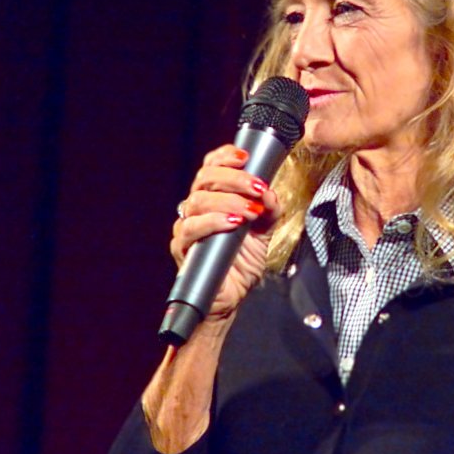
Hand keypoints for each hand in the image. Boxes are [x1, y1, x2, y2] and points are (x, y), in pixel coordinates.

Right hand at [169, 144, 280, 319]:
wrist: (231, 296)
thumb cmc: (241, 262)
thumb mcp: (264, 232)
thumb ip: (270, 211)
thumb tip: (271, 194)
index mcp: (214, 198)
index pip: (211, 167)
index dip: (225, 157)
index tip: (245, 157)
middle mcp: (197, 208)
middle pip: (204, 178)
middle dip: (234, 179)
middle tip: (257, 188)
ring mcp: (187, 226)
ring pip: (198, 200)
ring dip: (228, 201)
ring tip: (250, 211)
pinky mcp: (182, 247)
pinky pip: (191, 228)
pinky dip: (214, 222)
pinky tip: (233, 223)